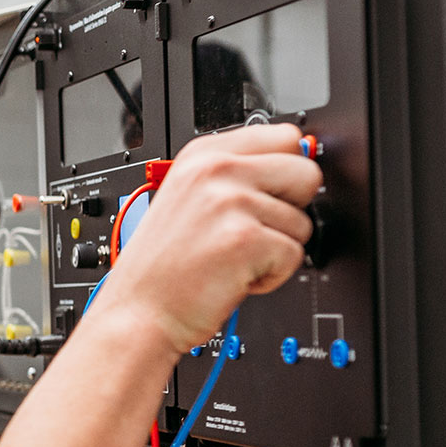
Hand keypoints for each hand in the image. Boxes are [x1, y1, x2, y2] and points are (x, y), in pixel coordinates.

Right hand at [91, 123, 320, 352]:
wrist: (139, 310)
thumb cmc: (163, 264)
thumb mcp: (188, 195)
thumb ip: (236, 173)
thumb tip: (298, 159)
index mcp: (203, 154)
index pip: (285, 137)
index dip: (285, 171)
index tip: (269, 193)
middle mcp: (216, 170)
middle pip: (306, 173)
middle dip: (292, 208)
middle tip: (251, 230)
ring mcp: (230, 202)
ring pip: (303, 222)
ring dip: (276, 248)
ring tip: (233, 256)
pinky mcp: (246, 240)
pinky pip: (295, 254)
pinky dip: (272, 275)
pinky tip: (235, 274)